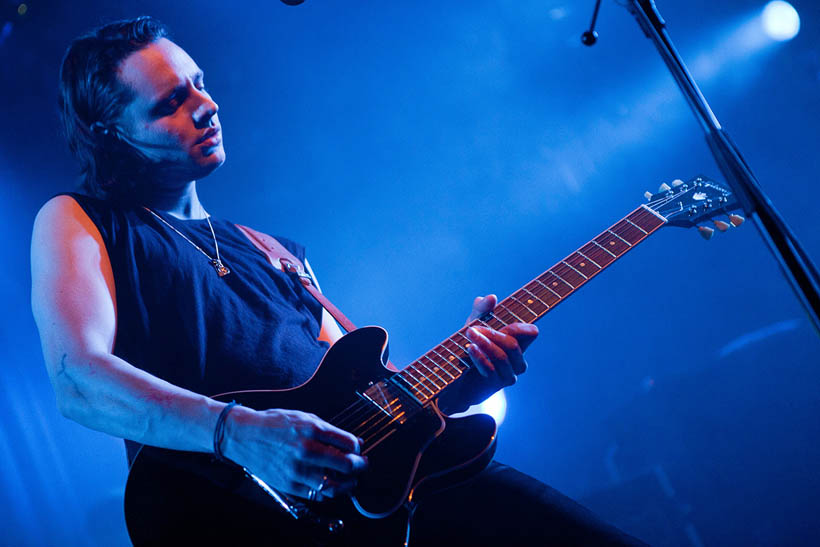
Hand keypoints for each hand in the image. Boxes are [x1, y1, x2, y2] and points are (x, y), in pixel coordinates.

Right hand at [222, 406, 366, 500]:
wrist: (244, 436)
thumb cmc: (274, 424)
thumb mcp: (304, 417)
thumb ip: (329, 431)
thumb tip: (352, 442)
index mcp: (312, 430)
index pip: (349, 443)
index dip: (357, 448)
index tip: (357, 449)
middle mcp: (306, 450)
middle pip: (346, 465)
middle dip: (359, 466)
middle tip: (361, 465)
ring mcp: (297, 470)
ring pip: (334, 486)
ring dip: (348, 484)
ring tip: (350, 481)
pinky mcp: (289, 484)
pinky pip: (317, 495)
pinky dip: (328, 492)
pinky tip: (330, 485)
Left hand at [441, 295, 538, 412]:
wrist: (458, 379)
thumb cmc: (471, 348)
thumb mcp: (474, 325)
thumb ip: (481, 311)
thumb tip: (491, 298)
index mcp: (518, 344)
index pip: (531, 333)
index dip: (522, 327)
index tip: (504, 322)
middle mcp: (518, 360)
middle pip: (512, 344)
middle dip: (492, 334)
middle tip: (472, 329)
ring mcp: (509, 374)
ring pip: (502, 356)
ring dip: (484, 343)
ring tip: (469, 335)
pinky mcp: (496, 384)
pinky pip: (492, 369)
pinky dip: (480, 357)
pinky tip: (471, 349)